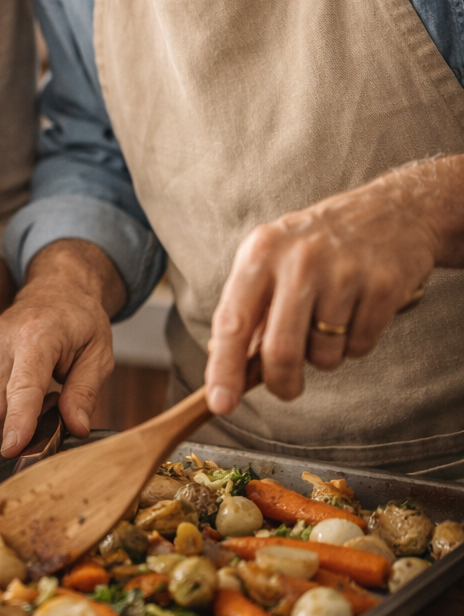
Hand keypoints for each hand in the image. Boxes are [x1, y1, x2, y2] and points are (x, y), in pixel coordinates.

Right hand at [0, 239, 123, 455]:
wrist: (56, 288)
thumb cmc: (80, 320)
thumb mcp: (98, 354)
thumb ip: (85, 392)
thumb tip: (75, 428)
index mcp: (37, 334)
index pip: (23, 386)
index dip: (18, 421)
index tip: (13, 449)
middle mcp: (2, 337)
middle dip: (20, 425)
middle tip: (54, 408)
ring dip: (14, 413)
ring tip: (44, 390)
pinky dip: (6, 399)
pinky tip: (26, 382)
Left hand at [204, 161, 455, 414]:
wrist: (393, 211)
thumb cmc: (320, 244)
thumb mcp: (274, 259)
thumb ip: (250, 308)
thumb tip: (229, 366)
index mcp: (261, 253)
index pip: (232, 320)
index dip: (224, 368)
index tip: (221, 404)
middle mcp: (299, 260)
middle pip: (281, 350)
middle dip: (282, 383)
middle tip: (287, 388)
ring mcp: (343, 272)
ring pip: (325, 355)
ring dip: (326, 355)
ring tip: (332, 318)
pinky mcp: (381, 286)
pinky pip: (360, 347)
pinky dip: (356, 343)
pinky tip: (358, 311)